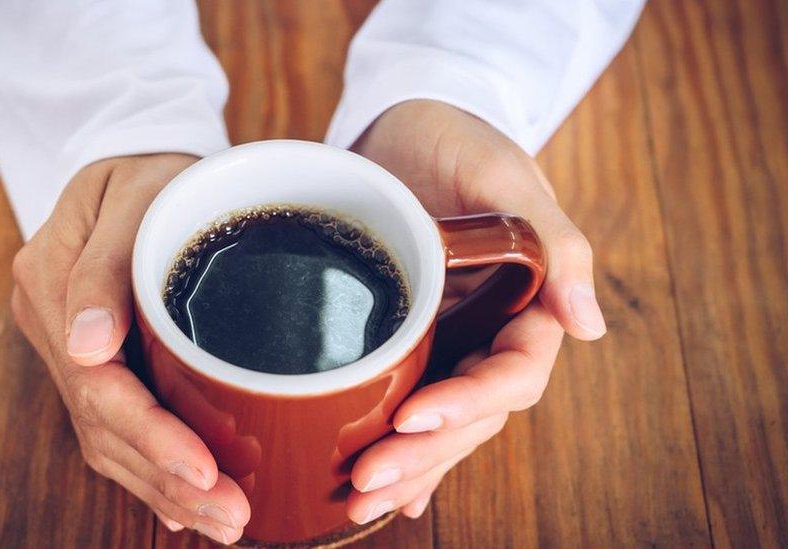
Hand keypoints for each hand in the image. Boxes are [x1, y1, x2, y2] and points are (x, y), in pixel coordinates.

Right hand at [10, 154, 248, 544]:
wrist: (141, 152)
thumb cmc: (152, 167)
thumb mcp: (135, 194)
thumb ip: (104, 268)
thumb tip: (88, 348)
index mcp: (51, 283)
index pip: (98, 384)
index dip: (152, 436)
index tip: (206, 471)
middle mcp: (54, 325)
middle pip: (104, 425)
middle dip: (168, 480)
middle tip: (231, 518)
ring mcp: (71, 344)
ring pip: (108, 438)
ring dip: (164, 487)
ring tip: (222, 522)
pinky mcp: (97, 356)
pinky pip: (116, 424)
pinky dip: (151, 468)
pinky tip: (185, 502)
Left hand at [346, 100, 606, 522]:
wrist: (407, 127)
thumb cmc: (459, 139)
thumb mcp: (504, 174)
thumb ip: (553, 243)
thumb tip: (589, 325)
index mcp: (530, 302)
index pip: (513, 373)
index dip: (468, 402)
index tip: (413, 418)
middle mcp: (494, 332)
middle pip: (473, 414)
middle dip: (426, 453)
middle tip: (368, 479)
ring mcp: (453, 342)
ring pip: (443, 422)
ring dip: (409, 466)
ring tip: (358, 500)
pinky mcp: (413, 342)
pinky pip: (413, 403)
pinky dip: (404, 451)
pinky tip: (382, 492)